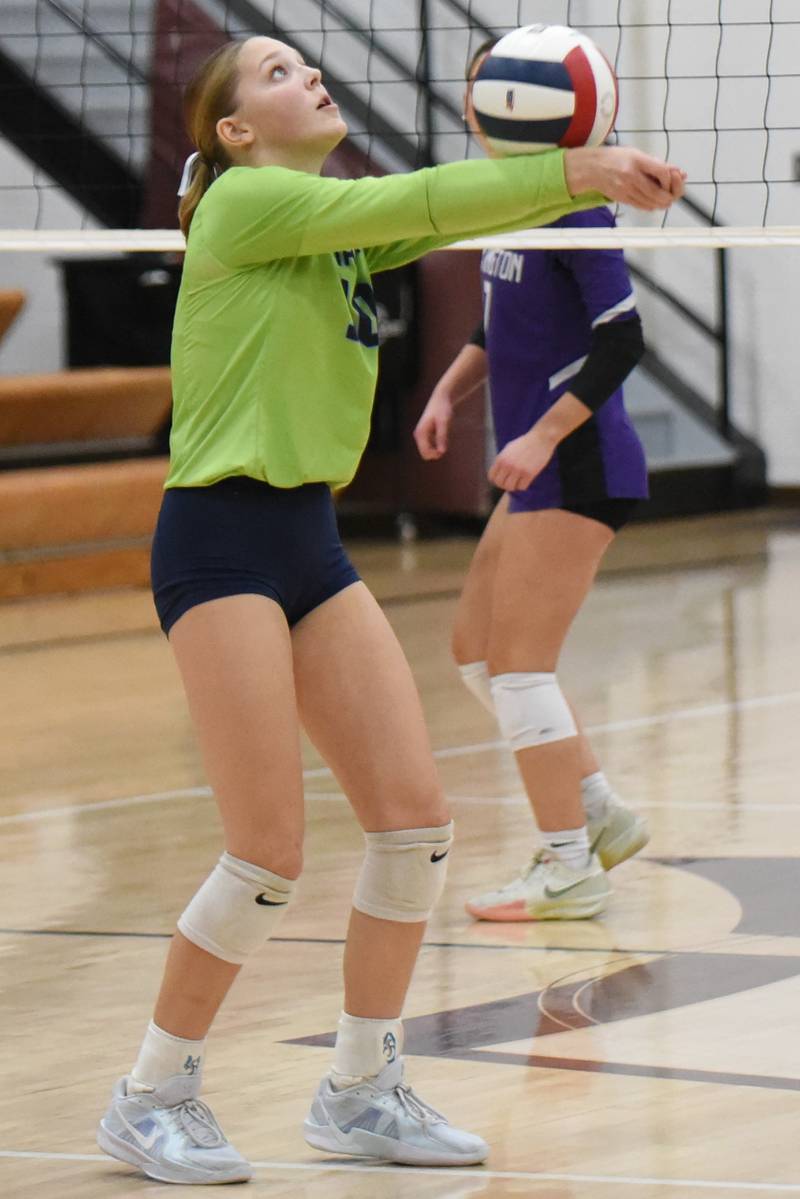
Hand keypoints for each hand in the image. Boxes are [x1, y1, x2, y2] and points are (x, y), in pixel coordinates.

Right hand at [414, 391, 453, 459]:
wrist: (441, 398)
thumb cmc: (442, 409)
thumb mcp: (444, 422)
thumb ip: (442, 437)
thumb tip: (442, 452)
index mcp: (420, 433)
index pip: (425, 453)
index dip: (435, 455)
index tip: (445, 450)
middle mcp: (419, 435)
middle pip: (425, 453)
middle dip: (436, 453)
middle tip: (446, 443)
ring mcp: (422, 434)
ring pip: (428, 450)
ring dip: (438, 447)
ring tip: (444, 435)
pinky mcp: (427, 433)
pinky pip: (432, 445)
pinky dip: (439, 443)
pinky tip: (443, 433)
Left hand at [488, 429, 554, 491]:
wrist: (541, 438)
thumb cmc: (525, 443)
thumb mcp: (508, 449)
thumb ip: (502, 460)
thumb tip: (497, 473)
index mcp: (501, 458)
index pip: (492, 477)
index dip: (497, 480)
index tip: (503, 479)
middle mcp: (508, 465)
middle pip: (500, 484)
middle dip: (505, 484)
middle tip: (511, 482)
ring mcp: (518, 469)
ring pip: (510, 487)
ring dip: (514, 486)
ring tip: (519, 481)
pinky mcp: (529, 473)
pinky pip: (522, 487)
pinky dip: (523, 485)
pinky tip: (526, 480)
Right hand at [565, 146, 686, 210]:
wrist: (593, 168)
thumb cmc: (617, 158)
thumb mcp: (638, 154)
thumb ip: (659, 164)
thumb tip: (681, 174)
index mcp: (637, 160)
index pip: (662, 172)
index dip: (671, 179)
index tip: (672, 178)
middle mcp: (632, 176)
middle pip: (659, 193)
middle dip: (670, 195)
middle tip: (672, 192)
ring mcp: (626, 190)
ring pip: (653, 203)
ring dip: (662, 202)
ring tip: (664, 196)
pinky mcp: (623, 199)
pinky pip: (643, 207)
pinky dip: (652, 205)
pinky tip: (653, 200)